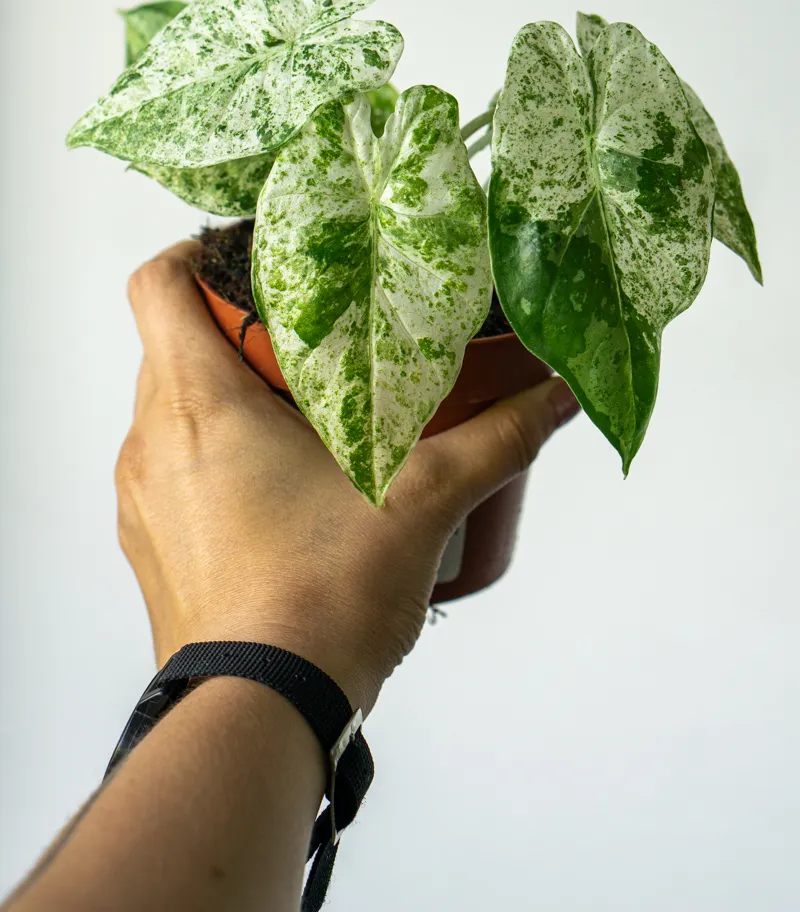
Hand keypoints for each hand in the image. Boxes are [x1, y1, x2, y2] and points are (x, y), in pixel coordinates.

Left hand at [116, 241, 579, 714]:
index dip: (194, 251)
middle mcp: (151, 442)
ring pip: (170, 409)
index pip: (156, 285)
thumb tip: (557, 396)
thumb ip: (498, 438)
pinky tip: (282, 485)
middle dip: (235, 328)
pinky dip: (216, 455)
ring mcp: (142, 500)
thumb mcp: (423, 502)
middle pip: (169, 344)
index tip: (251, 256)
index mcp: (198, 404)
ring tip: (306, 409)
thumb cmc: (321, 599)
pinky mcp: (152, 547)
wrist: (261, 713)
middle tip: (311, 334)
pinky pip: (173, 469)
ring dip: (226, 396)